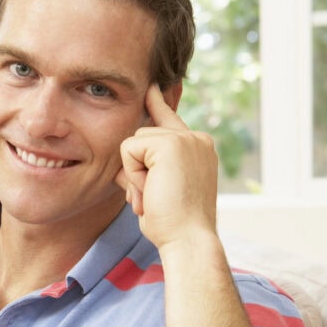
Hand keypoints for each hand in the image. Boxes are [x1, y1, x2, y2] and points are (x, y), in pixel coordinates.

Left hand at [115, 84, 219, 248]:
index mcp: (198, 147)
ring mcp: (185, 139)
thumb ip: (149, 166)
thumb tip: (128, 148)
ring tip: (155, 196)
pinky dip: (132, 174)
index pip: (170, 119)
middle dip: (136, 169)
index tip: (152, 86)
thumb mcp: (161, 188)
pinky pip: (129, 149)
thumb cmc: (173, 224)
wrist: (188, 239)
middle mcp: (196, 139)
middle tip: (153, 198)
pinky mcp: (171, 143)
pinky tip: (151, 190)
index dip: (158, 103)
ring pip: (134, 142)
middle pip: (142, 134)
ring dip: (134, 174)